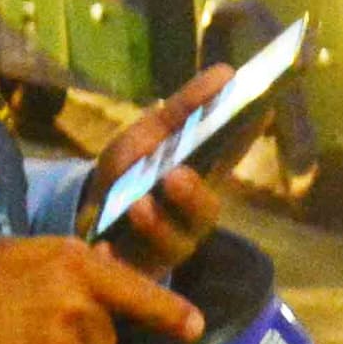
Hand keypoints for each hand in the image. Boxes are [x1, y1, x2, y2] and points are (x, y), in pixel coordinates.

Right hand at [0, 237, 204, 343]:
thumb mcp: (20, 254)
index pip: (135, 290)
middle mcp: (80, 306)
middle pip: (105, 335)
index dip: (168, 312)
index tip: (194, 327)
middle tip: (30, 330)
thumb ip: (68, 264)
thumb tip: (111, 265)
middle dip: (79, 337)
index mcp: (75, 265)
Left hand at [82, 65, 234, 274]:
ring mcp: (168, 245)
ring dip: (157, 225)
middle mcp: (193, 215)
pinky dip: (115, 257)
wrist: (86, 217)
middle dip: (193, 195)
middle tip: (176, 175)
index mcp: (202, 176)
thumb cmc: (130, 171)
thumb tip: (226, 72)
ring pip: (174, 243)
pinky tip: (103, 246)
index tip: (256, 112)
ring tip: (138, 206)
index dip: (246, 137)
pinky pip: (129, 269)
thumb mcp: (148, 134)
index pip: (231, 156)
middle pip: (205, 211)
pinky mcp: (138, 270)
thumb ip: (182, 108)